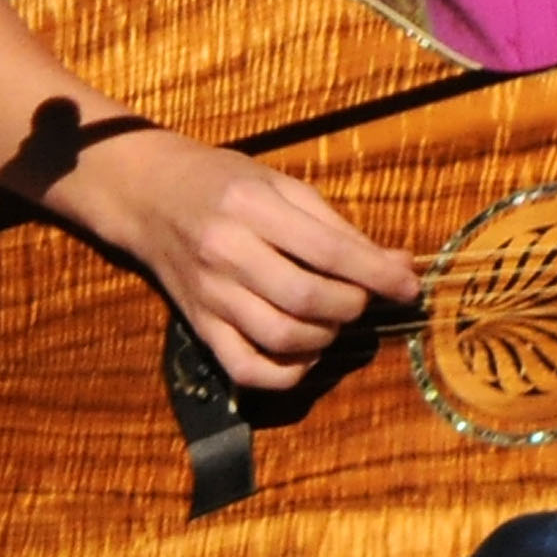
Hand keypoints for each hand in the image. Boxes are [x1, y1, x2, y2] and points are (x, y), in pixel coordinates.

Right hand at [71, 128, 418, 391]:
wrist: (147, 196)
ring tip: (334, 319)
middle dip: (352, 305)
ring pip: (281, 337)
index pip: (327, 251)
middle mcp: (226, 253)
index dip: (377, 274)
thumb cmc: (223, 183)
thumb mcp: (282, 186)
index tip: (409, 286)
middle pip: (307, 298)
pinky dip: (287, 373)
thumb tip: (399, 265)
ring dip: (326, 337)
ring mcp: (210, 295)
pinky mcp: (199, 327)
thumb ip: (339, 228)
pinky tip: (306, 352)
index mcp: (251, 207)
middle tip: (364, 298)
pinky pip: (247, 368)